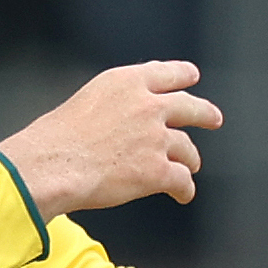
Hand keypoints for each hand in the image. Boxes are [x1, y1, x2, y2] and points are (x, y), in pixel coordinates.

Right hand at [0, 61, 222, 216]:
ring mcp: (156, 138)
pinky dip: (184, 189)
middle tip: (214, 118)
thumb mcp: (86, 101)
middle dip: (205, 114)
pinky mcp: (158, 171)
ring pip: (187, 149)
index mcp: (126, 82)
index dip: (182, 75)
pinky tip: (183, 194)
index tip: (192, 76)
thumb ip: (114, 104)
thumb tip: (126, 120)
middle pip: (190, 106)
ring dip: (190, 159)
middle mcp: (147, 105)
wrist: (53, 166)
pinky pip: (182, 181)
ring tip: (189, 167)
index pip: (166, 73)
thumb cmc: (55, 140)